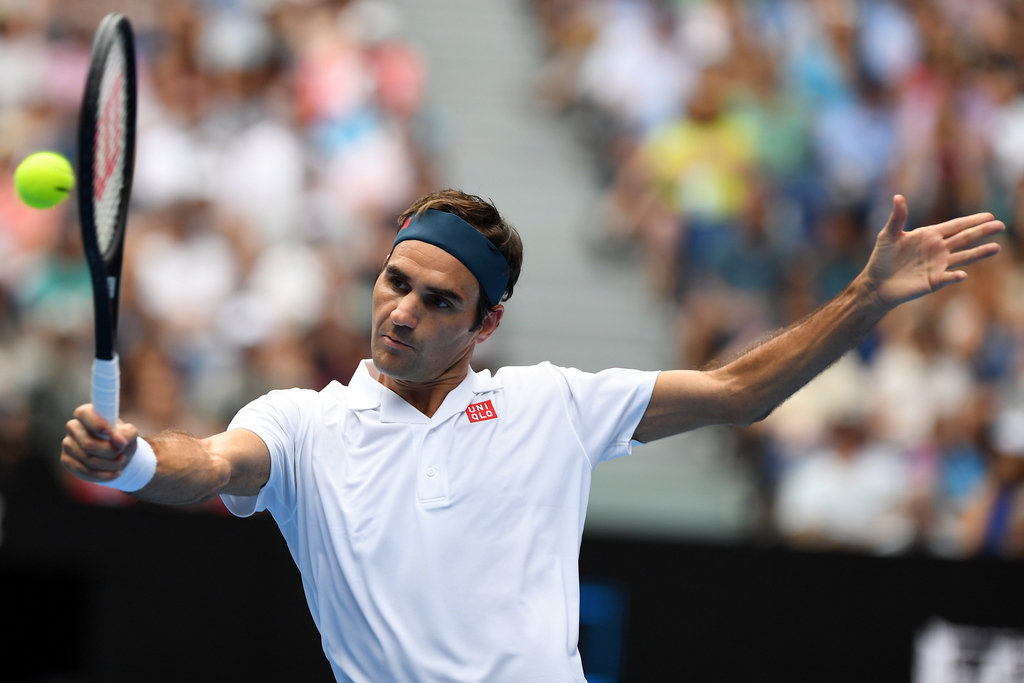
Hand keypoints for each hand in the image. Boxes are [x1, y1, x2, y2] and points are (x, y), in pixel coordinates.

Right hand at [61, 404, 139, 483]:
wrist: (118, 456)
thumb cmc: (122, 440)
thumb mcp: (130, 435)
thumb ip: (127, 434)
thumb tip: (117, 440)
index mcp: (88, 414)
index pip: (83, 413)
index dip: (95, 423)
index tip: (110, 433)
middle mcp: (74, 427)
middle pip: (88, 444)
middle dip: (110, 452)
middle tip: (123, 455)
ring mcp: (68, 444)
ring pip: (87, 459)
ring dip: (109, 465)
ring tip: (121, 462)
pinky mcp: (66, 460)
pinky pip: (83, 472)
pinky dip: (103, 475)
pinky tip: (115, 473)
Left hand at [862, 195, 1004, 309]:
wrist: (876, 284)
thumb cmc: (881, 259)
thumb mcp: (887, 236)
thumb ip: (897, 218)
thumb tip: (898, 196)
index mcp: (929, 235)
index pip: (955, 225)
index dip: (971, 220)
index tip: (989, 215)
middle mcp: (938, 249)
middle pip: (964, 238)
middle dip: (982, 232)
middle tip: (1001, 225)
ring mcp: (938, 265)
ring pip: (964, 257)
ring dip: (979, 253)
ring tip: (997, 247)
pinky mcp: (934, 281)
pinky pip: (948, 278)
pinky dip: (955, 276)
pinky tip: (962, 274)